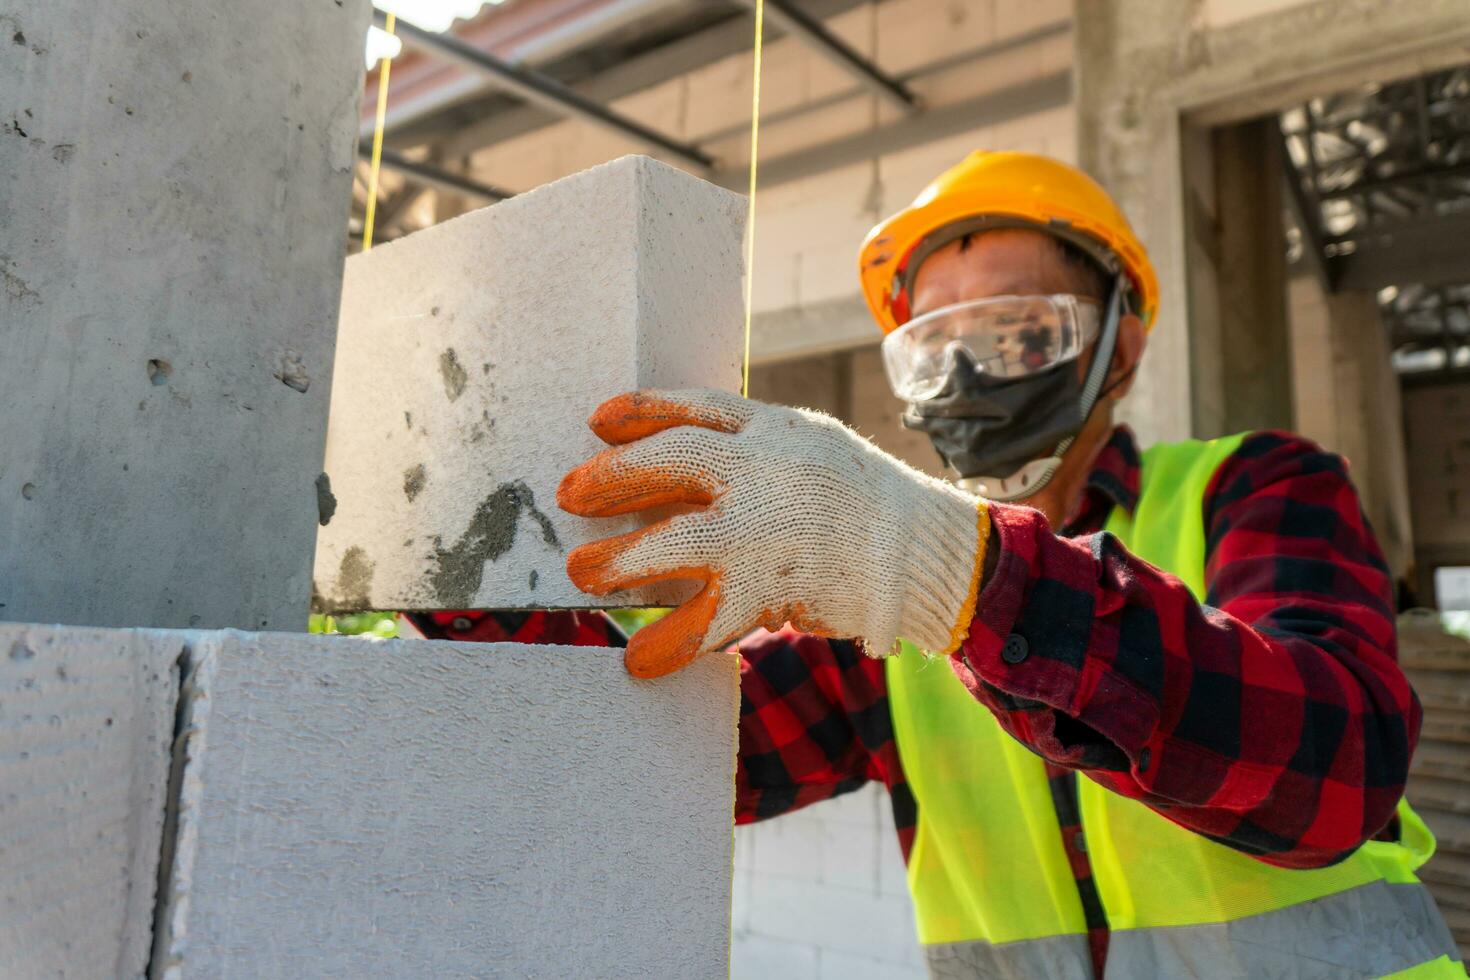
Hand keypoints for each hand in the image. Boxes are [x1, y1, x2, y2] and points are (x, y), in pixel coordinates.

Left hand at [558, 390, 989, 677]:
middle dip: (613, 479)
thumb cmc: (863, 500)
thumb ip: (752, 447)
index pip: (693, 407)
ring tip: (583, 574)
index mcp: (774, 429)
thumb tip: (676, 457)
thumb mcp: (811, 446)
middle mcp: (766, 472)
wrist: (927, 554)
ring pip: (675, 542)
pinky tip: (639, 660)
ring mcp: (766, 532)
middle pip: (672, 462)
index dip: (638, 411)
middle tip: (570, 496)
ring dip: (620, 562)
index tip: (597, 421)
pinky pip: (706, 621)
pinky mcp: (772, 590)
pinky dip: (668, 644)